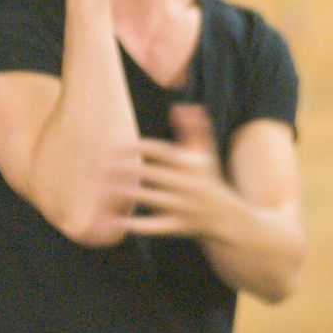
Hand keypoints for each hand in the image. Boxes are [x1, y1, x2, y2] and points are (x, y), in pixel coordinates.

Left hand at [118, 104, 234, 238]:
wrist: (231, 220)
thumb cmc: (211, 182)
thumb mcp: (206, 155)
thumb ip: (194, 129)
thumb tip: (181, 106)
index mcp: (192, 164)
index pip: (160, 150)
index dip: (137, 147)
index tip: (118, 148)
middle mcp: (189, 184)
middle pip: (152, 173)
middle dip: (125, 169)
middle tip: (102, 168)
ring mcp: (185, 206)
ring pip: (151, 198)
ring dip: (127, 193)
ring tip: (105, 189)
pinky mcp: (181, 226)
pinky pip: (156, 226)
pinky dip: (136, 225)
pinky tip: (116, 220)